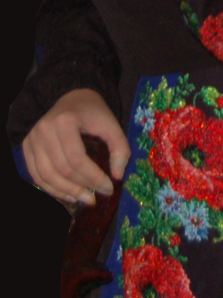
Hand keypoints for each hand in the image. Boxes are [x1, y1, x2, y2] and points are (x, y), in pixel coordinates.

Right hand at [22, 89, 128, 206]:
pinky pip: (36, 175)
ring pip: (45, 176)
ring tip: (83, 199)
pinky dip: (51, 188)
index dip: (93, 177)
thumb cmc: (94, 112)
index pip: (77, 158)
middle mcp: (43, 131)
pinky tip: (68, 195)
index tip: (108, 188)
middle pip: (60, 169)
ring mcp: (31, 140)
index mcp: (65, 122)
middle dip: (80, 187)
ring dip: (65, 192)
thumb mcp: (112, 125)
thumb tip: (117, 176)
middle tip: (96, 198)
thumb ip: (120, 148)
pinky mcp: (26, 148)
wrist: (73, 98)